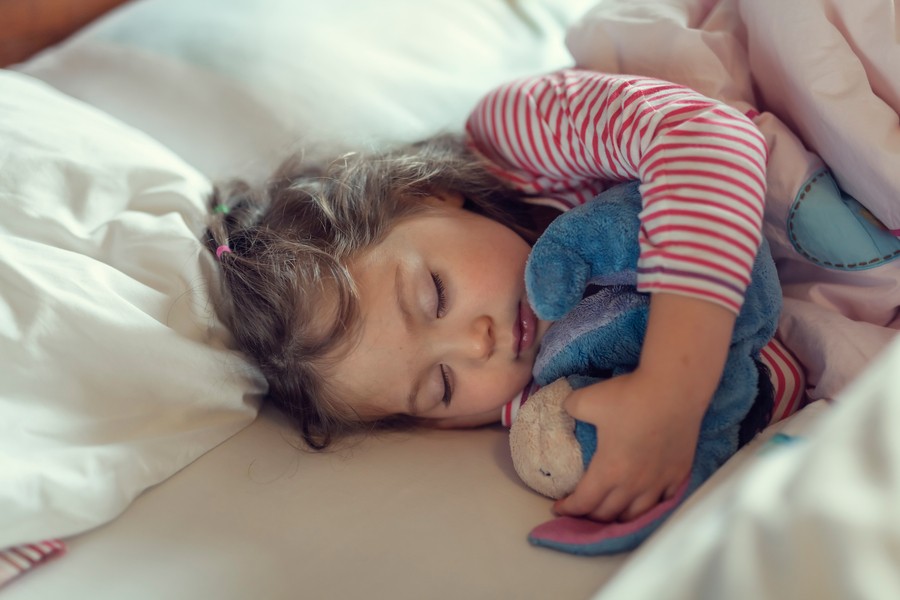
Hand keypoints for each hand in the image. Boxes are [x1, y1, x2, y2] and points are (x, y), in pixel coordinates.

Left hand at [552, 370, 700, 521]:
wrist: (675, 388)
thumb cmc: (630, 396)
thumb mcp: (587, 400)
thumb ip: (570, 408)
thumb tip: (566, 409)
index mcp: (609, 471)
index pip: (584, 502)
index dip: (568, 508)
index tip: (559, 507)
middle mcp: (634, 484)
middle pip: (608, 513)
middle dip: (590, 516)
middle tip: (582, 509)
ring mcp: (659, 482)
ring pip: (636, 514)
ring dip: (619, 516)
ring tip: (611, 512)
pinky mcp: (679, 474)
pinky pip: (663, 501)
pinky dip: (649, 506)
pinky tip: (645, 502)